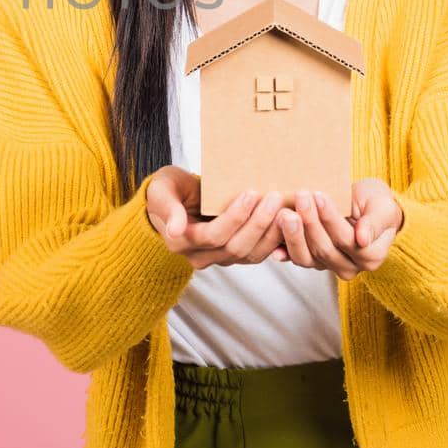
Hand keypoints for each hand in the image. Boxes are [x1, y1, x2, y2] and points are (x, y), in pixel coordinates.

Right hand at [146, 166, 287, 269]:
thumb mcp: (161, 190)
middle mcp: (199, 256)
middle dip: (258, 223)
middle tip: (274, 197)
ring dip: (270, 233)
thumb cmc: (168, 190)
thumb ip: (167, 207)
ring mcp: (218, 258)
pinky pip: (257, 253)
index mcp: (180, 242)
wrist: (175, 199)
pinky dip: (273, 239)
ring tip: (284, 209)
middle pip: (235, 247)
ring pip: (250, 254)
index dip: (235, 217)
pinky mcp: (234, 255)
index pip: (212, 235)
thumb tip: (174, 230)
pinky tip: (286, 221)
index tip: (250, 193)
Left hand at [276, 179, 403, 280]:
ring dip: (293, 235)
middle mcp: (350, 267)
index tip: (319, 197)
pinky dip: (282, 249)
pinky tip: (272, 241)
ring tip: (285, 213)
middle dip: (310, 222)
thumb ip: (375, 222)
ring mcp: (328, 266)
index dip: (331, 220)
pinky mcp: (310, 260)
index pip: (348, 240)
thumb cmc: (374, 203)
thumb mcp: (383, 207)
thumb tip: (362, 239)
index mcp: (371, 256)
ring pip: (306, 257)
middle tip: (299, 196)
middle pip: (325, 249)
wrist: (363, 204)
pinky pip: (294, 257)